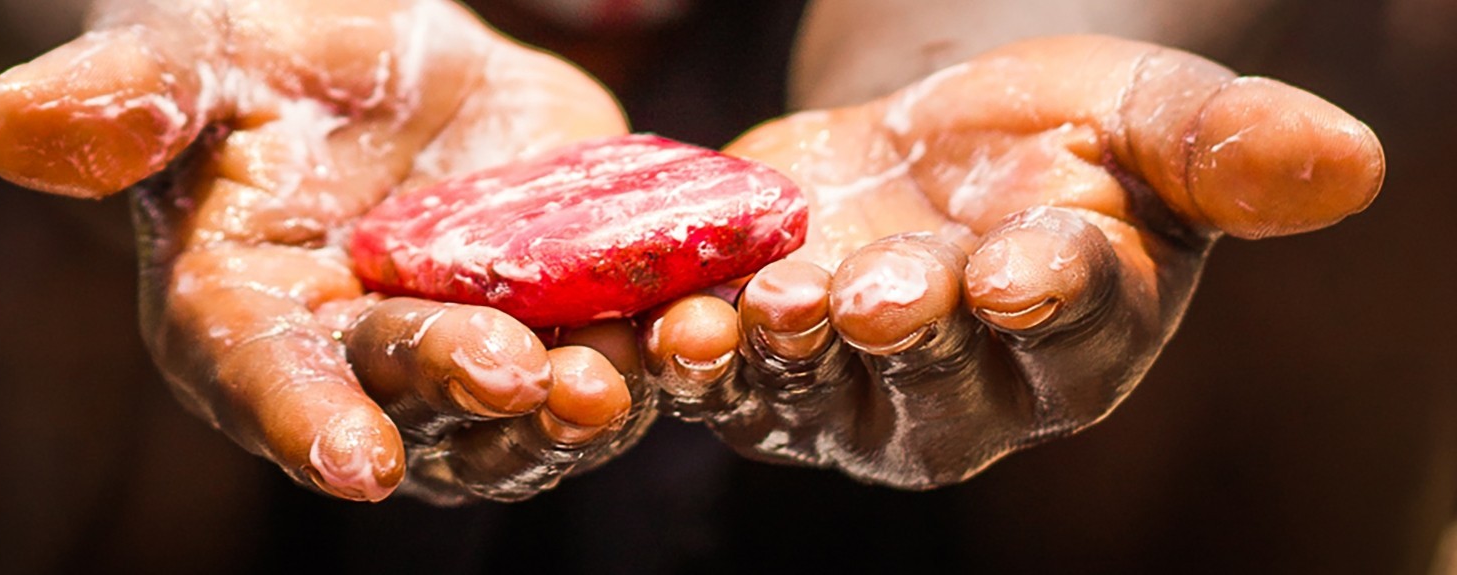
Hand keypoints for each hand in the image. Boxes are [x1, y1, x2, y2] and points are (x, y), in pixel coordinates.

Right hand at [0, 0, 652, 502]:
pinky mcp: (564, 305)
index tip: (348, 463)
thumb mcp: (195, 61)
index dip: (307, 420)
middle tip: (532, 380)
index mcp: (253, 322)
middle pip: (416, 399)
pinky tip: (712, 309)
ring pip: (530, 402)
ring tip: (640, 369)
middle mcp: (365, 362)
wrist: (379, 67)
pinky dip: (662, 330)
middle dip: (469, 394)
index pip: (269, 382)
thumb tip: (10, 134)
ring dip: (585, 396)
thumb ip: (125, 103)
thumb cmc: (262, 69)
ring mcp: (474, 343)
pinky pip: (616, 334)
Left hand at [639, 36, 1383, 488]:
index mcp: (1082, 328)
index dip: (1048, 297)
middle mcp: (970, 384)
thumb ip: (1230, 146)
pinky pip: (726, 378)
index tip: (1020, 268)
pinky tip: (675, 322)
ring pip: (822, 394)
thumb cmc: (1058, 134)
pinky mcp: (763, 363)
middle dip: (908, 337)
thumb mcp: (1149, 114)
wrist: (931, 142)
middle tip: (886, 297)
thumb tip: (1351, 166)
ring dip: (787, 359)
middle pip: (940, 377)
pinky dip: (696, 357)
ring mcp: (856, 387)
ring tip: (762, 314)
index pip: (1074, 322)